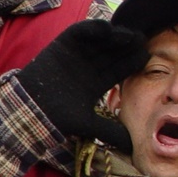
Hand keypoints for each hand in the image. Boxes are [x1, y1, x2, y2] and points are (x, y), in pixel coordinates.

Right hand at [15, 19, 147, 148]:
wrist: (30, 109)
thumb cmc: (57, 117)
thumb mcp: (89, 124)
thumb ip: (110, 131)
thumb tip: (132, 147)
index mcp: (95, 83)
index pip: (119, 69)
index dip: (132, 62)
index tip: (147, 58)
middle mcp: (87, 67)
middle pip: (112, 52)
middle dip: (127, 46)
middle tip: (142, 40)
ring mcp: (75, 55)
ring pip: (100, 41)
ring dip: (114, 35)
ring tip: (128, 35)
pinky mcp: (62, 45)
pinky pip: (80, 32)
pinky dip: (92, 29)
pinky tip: (106, 30)